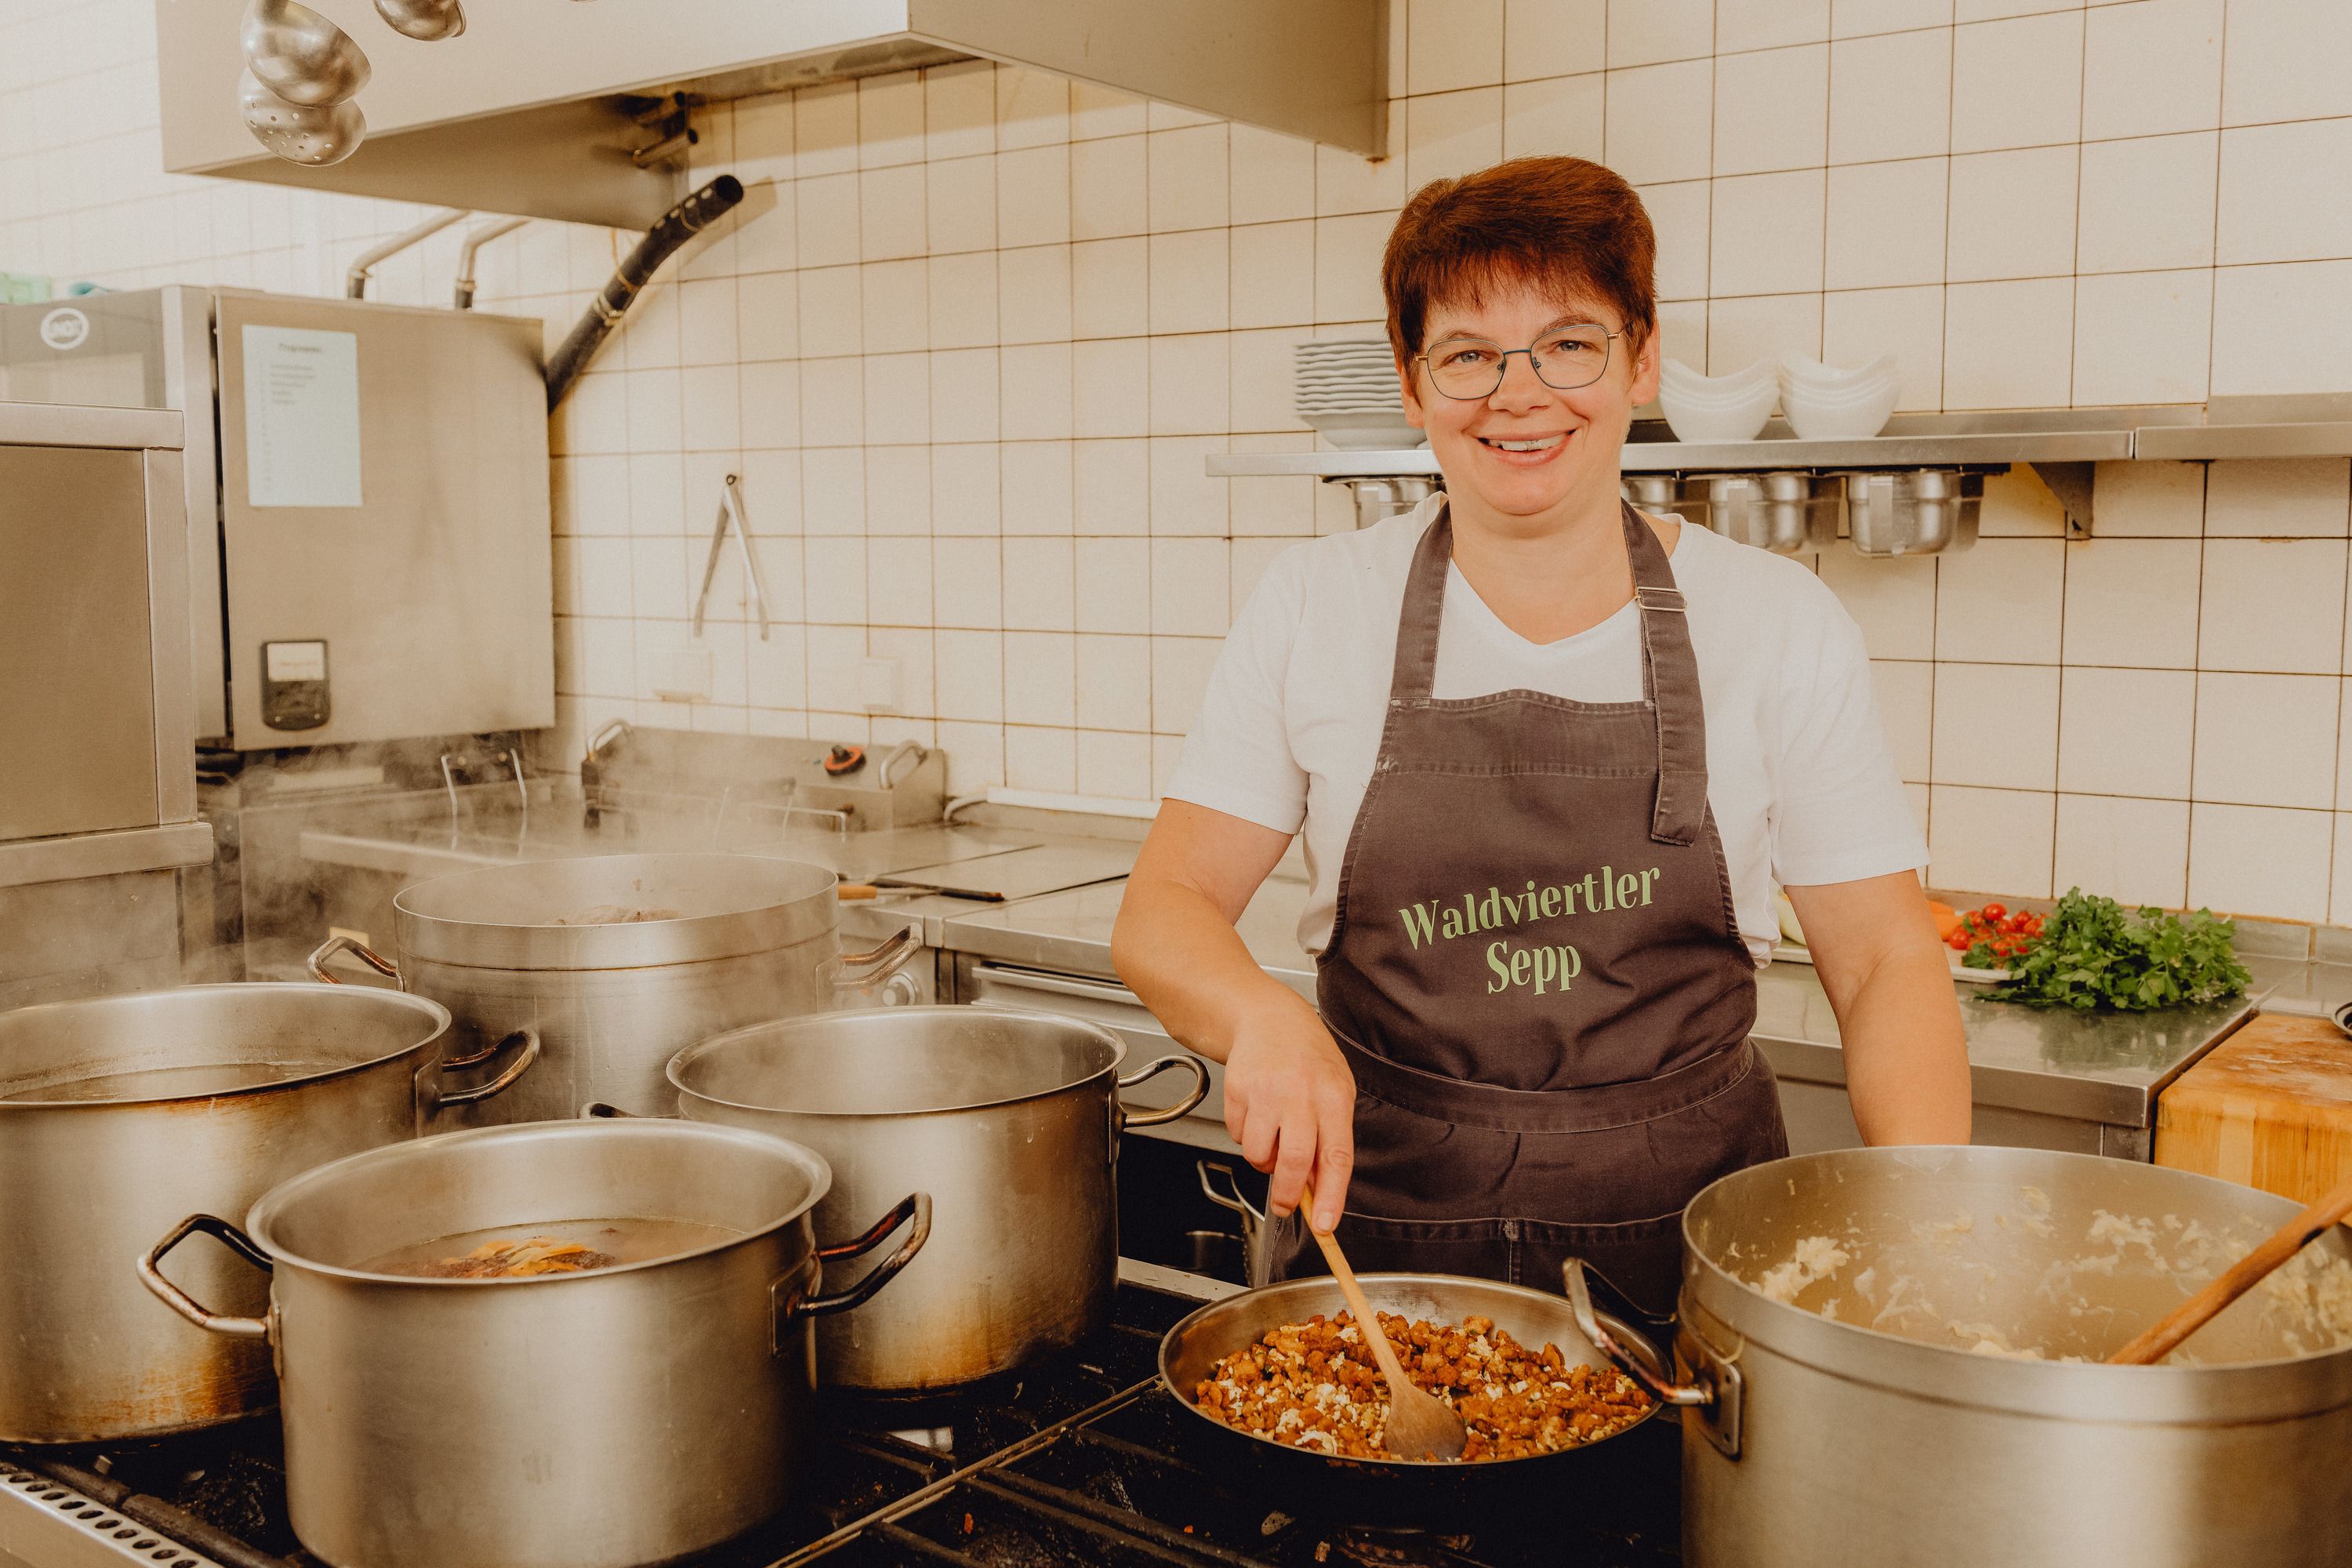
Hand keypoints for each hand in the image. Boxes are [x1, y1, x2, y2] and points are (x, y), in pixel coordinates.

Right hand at [1221, 992, 1355, 1233]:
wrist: (1268, 1018)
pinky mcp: (1237, 1090)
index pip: (1336, 1157)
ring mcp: (1266, 1091)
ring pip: (1259, 1154)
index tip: (1324, 1225)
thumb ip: (1330, 1140)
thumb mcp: (1335, 1093)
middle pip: (1294, 1161)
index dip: (1330, 1197)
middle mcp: (1300, 1093)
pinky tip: (1257, 1113)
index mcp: (1334, 1096)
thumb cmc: (1308, 1059)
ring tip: (1273, 1138)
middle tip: (1284, 1205)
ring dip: (1263, 1161)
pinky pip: (1239, 1136)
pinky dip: (1247, 1137)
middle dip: (1286, 1194)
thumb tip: (1320, 1190)